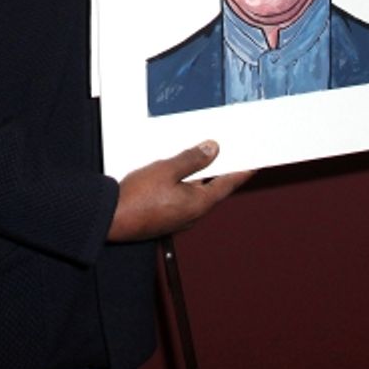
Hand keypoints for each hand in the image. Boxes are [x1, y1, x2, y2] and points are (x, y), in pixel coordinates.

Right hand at [107, 140, 253, 242]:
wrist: (113, 219)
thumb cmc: (137, 198)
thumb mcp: (166, 170)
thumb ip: (191, 159)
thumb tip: (212, 149)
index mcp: (199, 203)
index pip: (228, 183)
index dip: (243, 172)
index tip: (256, 164)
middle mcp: (193, 214)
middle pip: (212, 189)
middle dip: (219, 171)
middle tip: (228, 155)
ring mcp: (179, 218)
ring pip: (196, 194)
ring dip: (200, 178)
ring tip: (198, 159)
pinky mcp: (166, 217)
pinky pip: (182, 198)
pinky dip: (185, 185)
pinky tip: (174, 175)